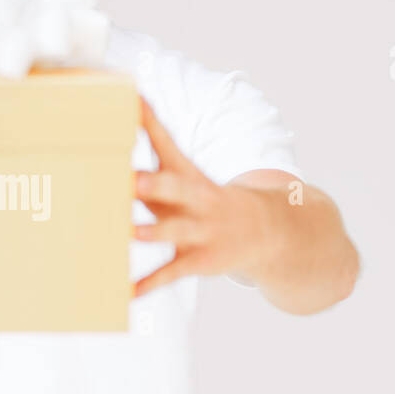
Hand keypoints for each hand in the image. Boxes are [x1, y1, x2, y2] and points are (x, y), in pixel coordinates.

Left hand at [133, 96, 266, 296]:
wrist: (266, 230)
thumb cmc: (203, 198)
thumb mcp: (182, 173)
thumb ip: (154, 147)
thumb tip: (128, 106)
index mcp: (188, 174)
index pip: (168, 142)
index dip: (150, 121)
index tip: (133, 100)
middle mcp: (197, 199)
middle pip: (176, 188)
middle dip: (155, 184)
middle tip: (133, 180)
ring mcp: (201, 231)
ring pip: (176, 231)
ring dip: (154, 232)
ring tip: (131, 233)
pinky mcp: (199, 260)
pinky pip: (172, 273)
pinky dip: (150, 284)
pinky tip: (129, 293)